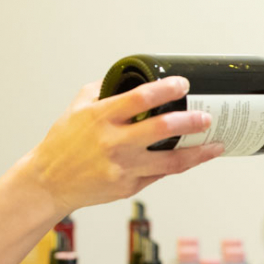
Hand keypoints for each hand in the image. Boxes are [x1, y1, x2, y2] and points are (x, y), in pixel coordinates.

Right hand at [23, 77, 223, 214]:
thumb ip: (104, 90)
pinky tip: (194, 157)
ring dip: (198, 152)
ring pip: (170, 161)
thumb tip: (132, 77)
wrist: (47, 182)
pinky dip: (179, 165)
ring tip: (215, 144)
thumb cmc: (63, 143)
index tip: (183, 85)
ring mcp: (122, 167)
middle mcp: (113, 142)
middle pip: (161, 129)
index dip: (166, 89)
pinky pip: (160, 174)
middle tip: (207, 117)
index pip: (140, 98)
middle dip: (190, 121)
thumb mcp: (77, 108)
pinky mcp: (128, 187)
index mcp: (100, 117)